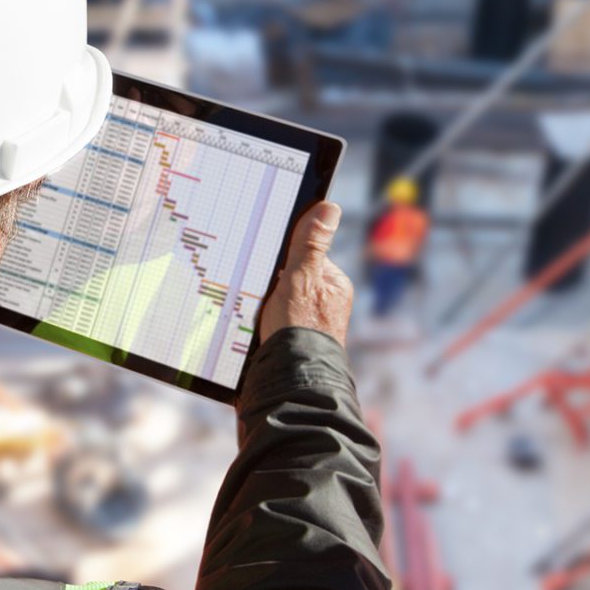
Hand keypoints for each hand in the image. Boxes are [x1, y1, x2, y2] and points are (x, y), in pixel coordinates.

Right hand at [258, 201, 352, 347]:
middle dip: (272, 281)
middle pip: (291, 277)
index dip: (284, 258)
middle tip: (259, 290)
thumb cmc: (299, 330)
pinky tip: (253, 326)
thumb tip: (328, 208)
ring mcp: (310, 322)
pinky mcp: (293, 338)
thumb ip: (310, 245)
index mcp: (335, 285)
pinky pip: (273, 319)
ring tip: (256, 312)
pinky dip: (261, 320)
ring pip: (279, 298)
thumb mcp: (301, 279)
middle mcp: (326, 303)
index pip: (305, 255)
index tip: (267, 264)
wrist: (291, 381)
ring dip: (264, 302)